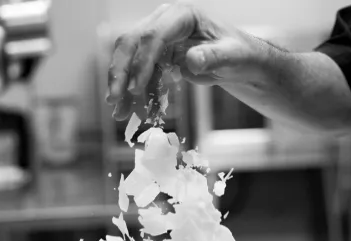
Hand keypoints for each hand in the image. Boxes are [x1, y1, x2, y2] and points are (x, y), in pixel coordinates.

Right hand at [106, 1, 262, 119]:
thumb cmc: (237, 54)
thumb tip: (193, 60)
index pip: (153, 36)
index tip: (134, 90)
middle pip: (131, 43)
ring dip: (123, 88)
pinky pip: (142, 75)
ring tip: (119, 113)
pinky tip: (134, 111)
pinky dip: (136, 94)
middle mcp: (164, 23)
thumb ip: (214, 57)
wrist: (236, 60)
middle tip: (113, 100)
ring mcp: (159, 40)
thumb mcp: (232, 56)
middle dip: (120, 73)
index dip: (141, 63)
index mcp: (182, 16)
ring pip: (130, 60)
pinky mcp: (158, 57)